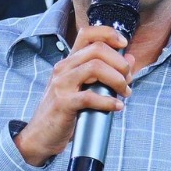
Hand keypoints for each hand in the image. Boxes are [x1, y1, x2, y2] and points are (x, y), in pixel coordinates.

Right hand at [13, 25, 134, 165]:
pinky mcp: (63, 103)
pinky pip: (90, 96)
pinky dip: (108, 101)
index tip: (124, 44)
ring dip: (117, 79)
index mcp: (69, 62)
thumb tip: (130, 60)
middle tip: (128, 79)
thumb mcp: (85, 89)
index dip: (108, 34)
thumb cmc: (64, 113)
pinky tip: (116, 107)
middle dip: (120, 63)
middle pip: (97, 49)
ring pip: (95, 67)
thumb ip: (106, 74)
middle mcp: (63, 68)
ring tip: (124, 92)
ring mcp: (62, 84)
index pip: (87, 34)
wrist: (40, 136)